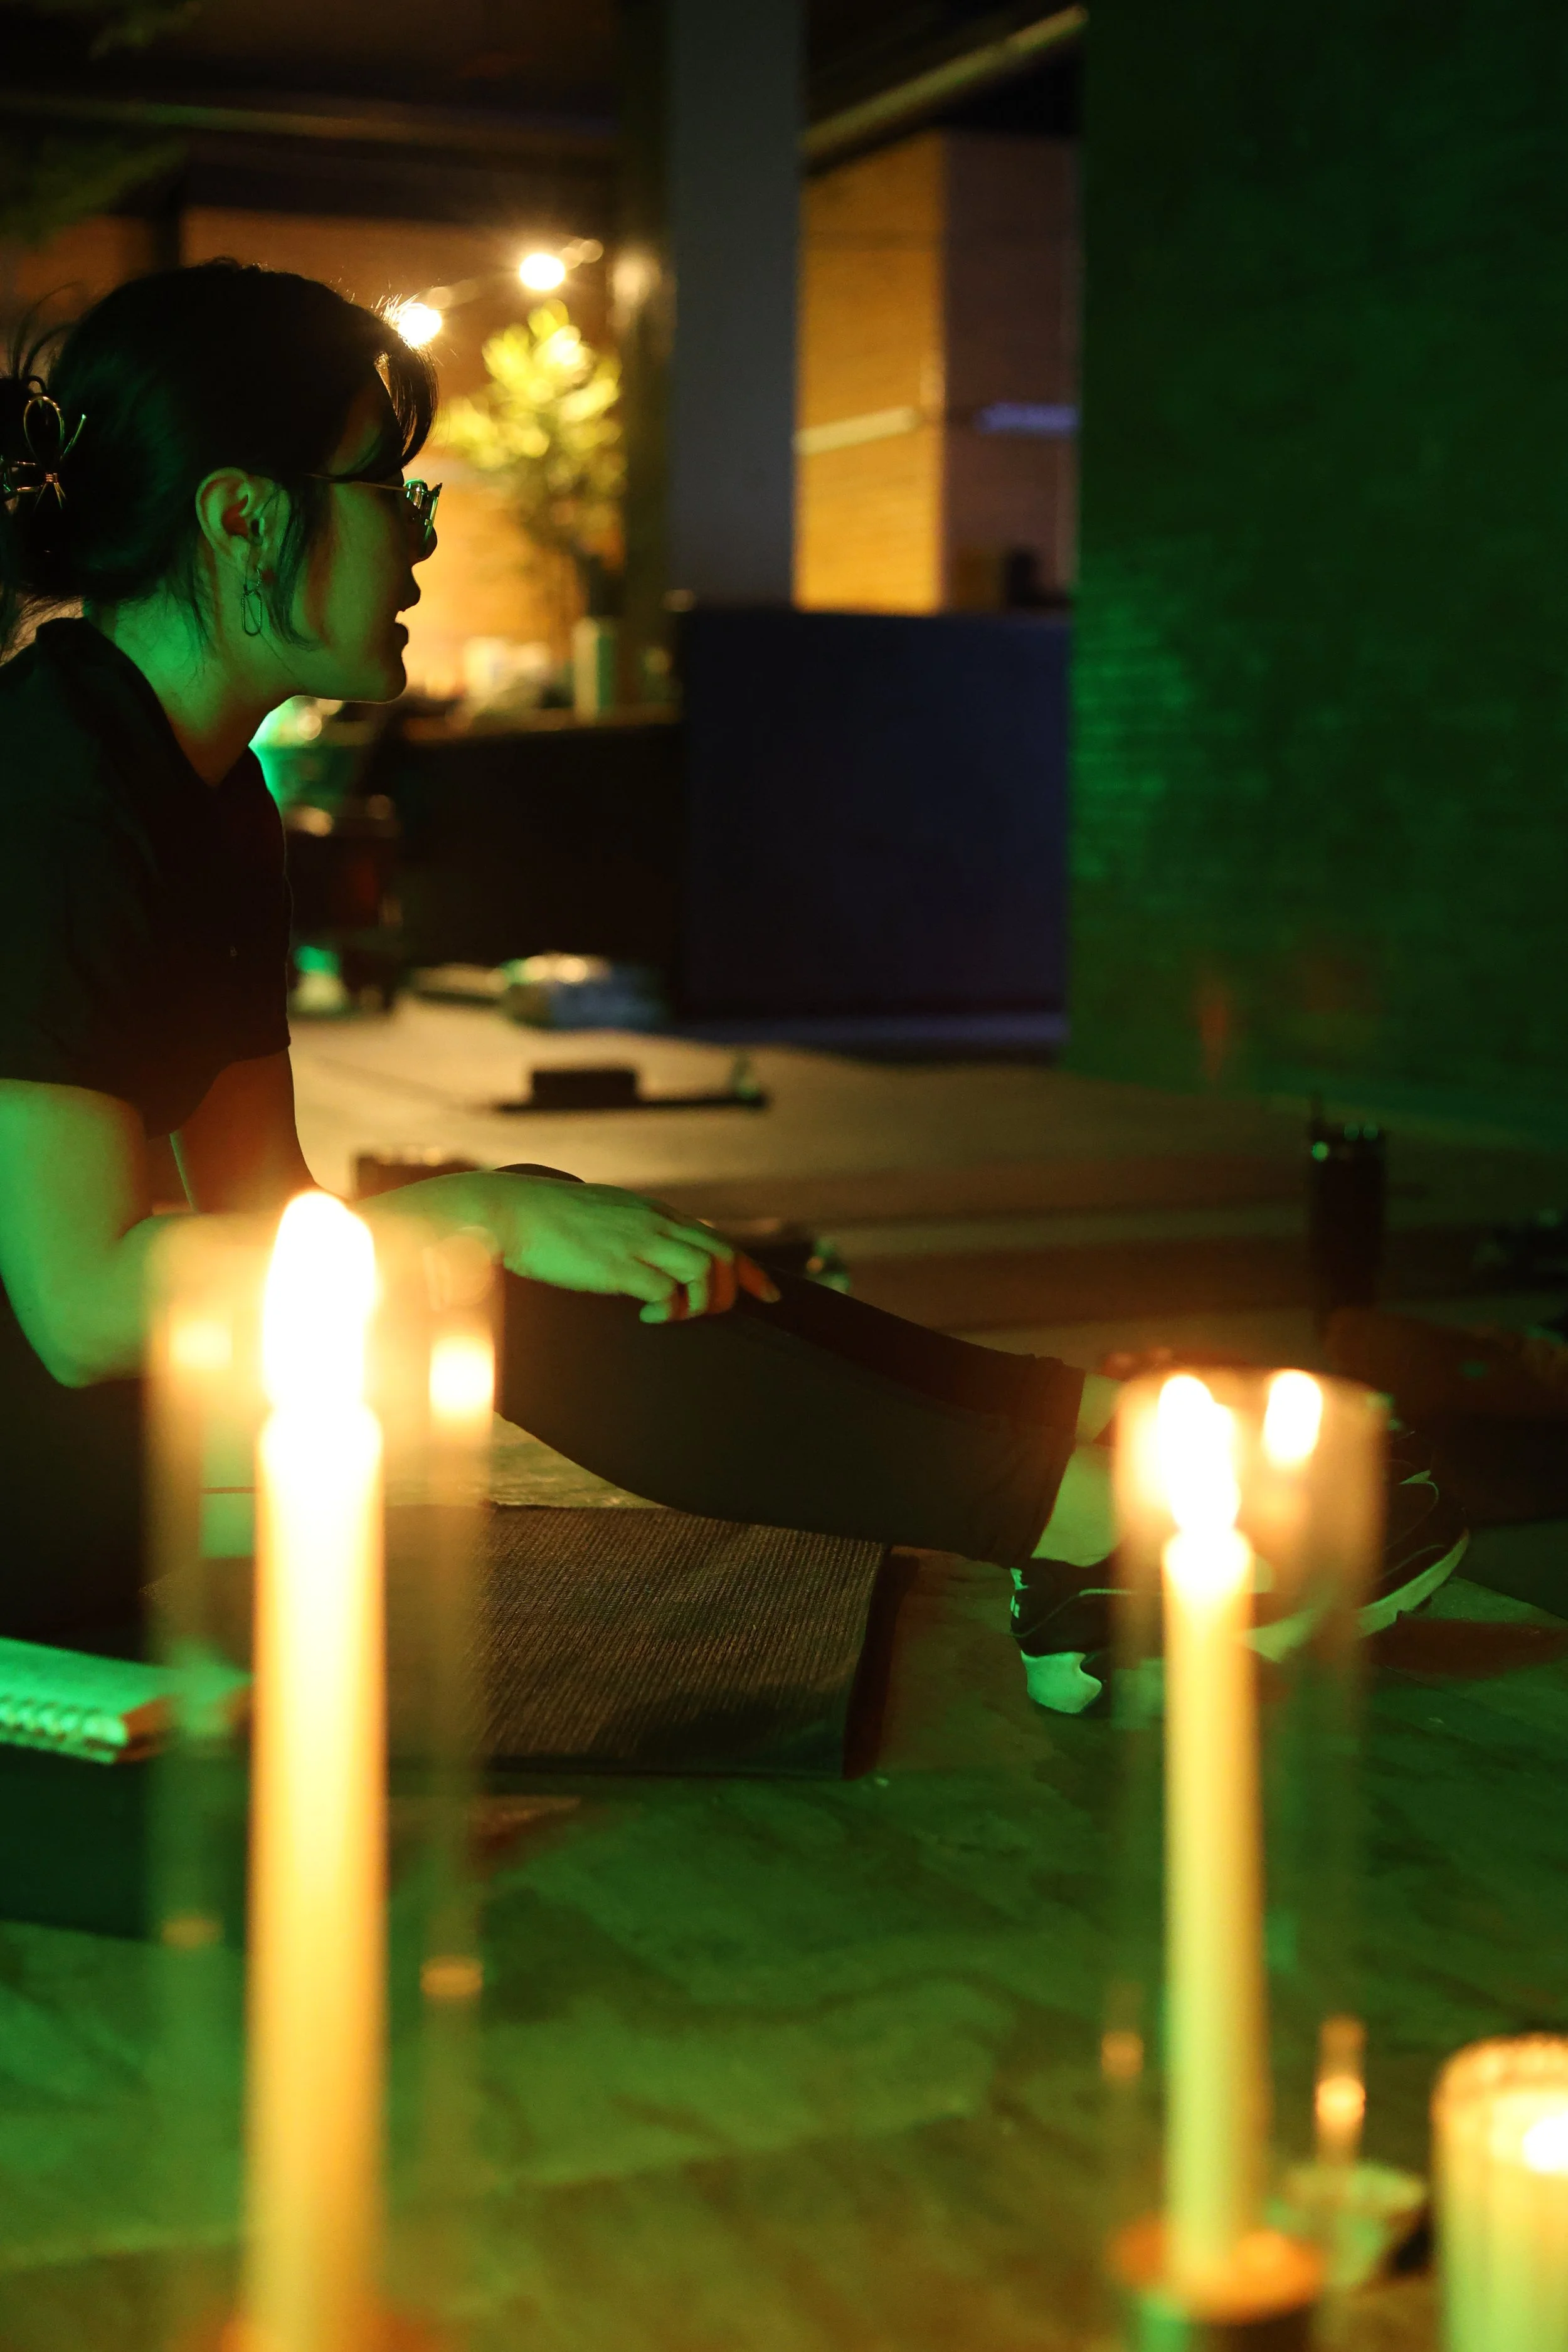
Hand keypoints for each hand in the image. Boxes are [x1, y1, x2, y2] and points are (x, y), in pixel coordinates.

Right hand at [490, 1175, 779, 1323]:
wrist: (509, 1211)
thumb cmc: (549, 1221)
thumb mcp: (605, 1217)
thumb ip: (633, 1231)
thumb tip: (652, 1254)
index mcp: (653, 1213)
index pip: (717, 1240)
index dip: (750, 1269)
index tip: (769, 1294)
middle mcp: (655, 1224)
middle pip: (723, 1256)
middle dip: (741, 1290)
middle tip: (734, 1316)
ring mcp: (638, 1243)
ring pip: (705, 1273)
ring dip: (704, 1304)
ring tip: (678, 1317)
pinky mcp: (617, 1267)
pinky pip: (667, 1293)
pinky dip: (670, 1312)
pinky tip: (649, 1318)